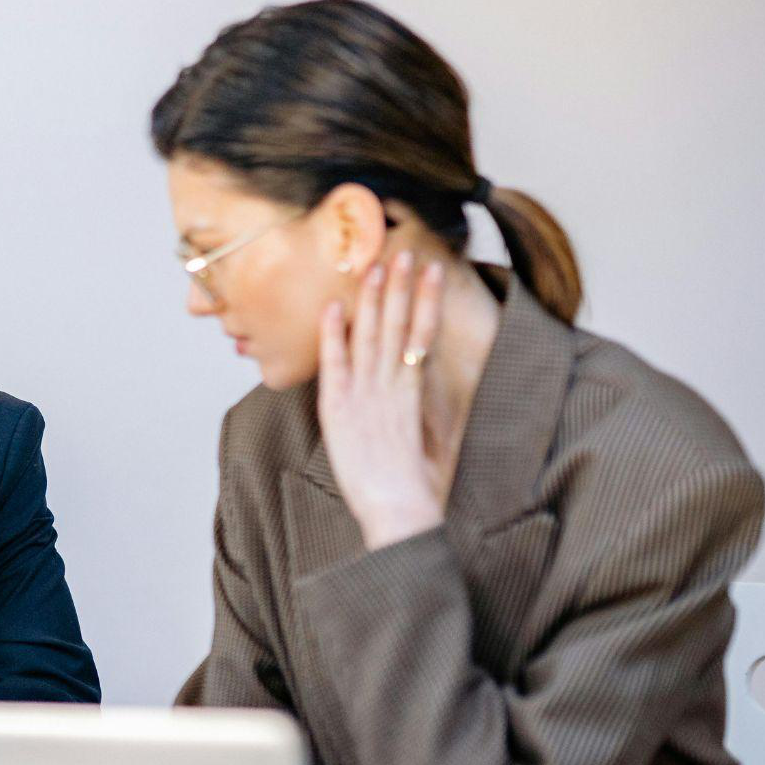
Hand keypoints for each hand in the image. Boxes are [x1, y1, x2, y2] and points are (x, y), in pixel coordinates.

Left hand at [317, 251, 448, 550]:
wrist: (401, 513)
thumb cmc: (416, 489)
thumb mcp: (427, 444)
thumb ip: (421, 416)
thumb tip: (419, 397)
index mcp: (414, 393)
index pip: (422, 334)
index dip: (425, 301)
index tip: (431, 270)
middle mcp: (392, 387)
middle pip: (398, 326)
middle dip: (401, 287)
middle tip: (404, 252)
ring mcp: (367, 396)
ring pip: (371, 336)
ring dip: (372, 299)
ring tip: (376, 264)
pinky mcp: (340, 411)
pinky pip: (335, 365)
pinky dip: (333, 336)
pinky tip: (333, 308)